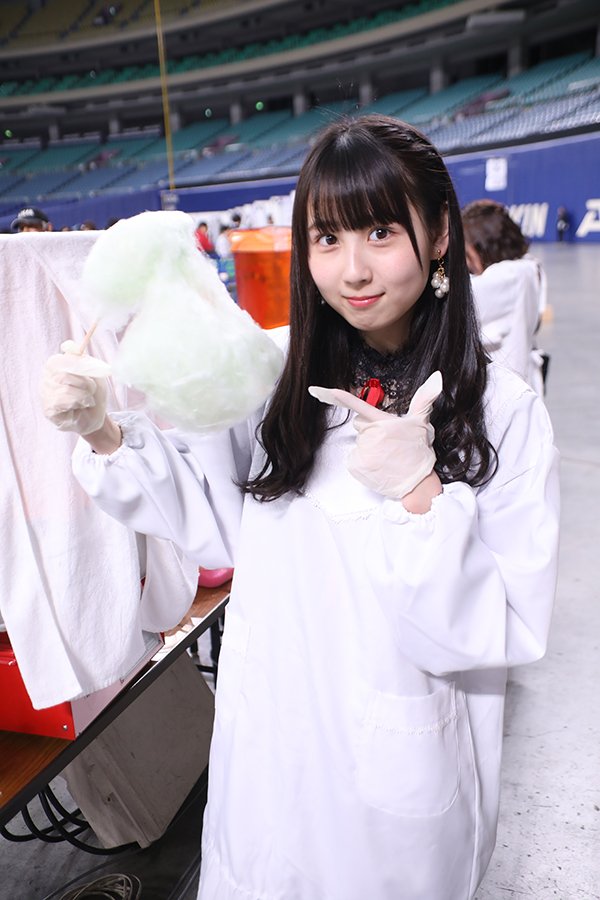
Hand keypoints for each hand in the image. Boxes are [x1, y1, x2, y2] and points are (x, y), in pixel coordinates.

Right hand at [41, 340, 111, 435]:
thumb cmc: (92, 393)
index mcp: (55, 367)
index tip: (91, 371)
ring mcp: (45, 395)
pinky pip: (63, 402)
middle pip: (64, 375)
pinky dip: (78, 404)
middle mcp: (46, 379)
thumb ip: (82, 358)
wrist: (96, 416)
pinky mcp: (48, 409)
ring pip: (66, 390)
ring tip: (86, 400)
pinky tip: (79, 407)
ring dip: (84, 395)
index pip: (58, 361)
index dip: (77, 365)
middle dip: (86, 383)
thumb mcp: (93, 372)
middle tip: (91, 390)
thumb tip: (68, 345)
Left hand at [308, 371, 442, 500]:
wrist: (417, 484)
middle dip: (371, 431)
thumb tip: (438, 377)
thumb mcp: (422, 423)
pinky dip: (364, 462)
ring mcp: (363, 451)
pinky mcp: (357, 465)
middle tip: (390, 443)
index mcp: (384, 421)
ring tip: (386, 456)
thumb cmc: (418, 452)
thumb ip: (425, 398)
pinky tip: (378, 466)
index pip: (357, 404)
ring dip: (370, 448)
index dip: (337, 397)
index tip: (317, 391)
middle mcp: (371, 435)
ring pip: (358, 442)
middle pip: (360, 425)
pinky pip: (353, 458)